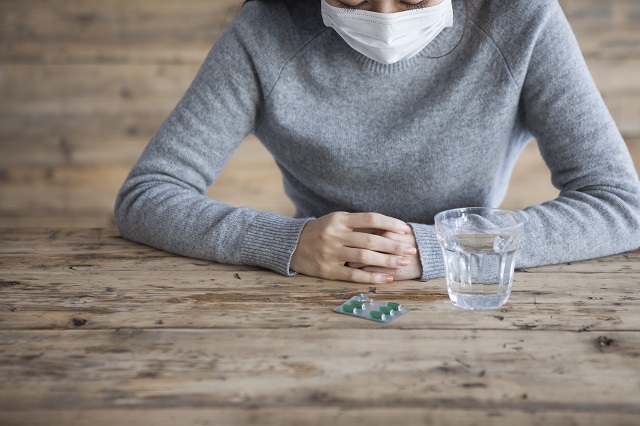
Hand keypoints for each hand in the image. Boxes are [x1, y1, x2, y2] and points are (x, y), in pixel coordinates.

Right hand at [290, 212, 416, 282]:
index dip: (390, 223)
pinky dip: (372, 276)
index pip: (370, 219)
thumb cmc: (321, 232)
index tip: (405, 229)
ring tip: (403, 263)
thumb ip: (359, 225)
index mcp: (339, 219)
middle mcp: (335, 235)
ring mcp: (331, 253)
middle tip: (411, 249)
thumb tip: (390, 227)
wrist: (291, 245)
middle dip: (394, 245)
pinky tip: (387, 278)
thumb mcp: (336, 222)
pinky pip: (354, 275)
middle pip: (370, 240)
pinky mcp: (328, 270)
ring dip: (387, 261)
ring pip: (364, 257)